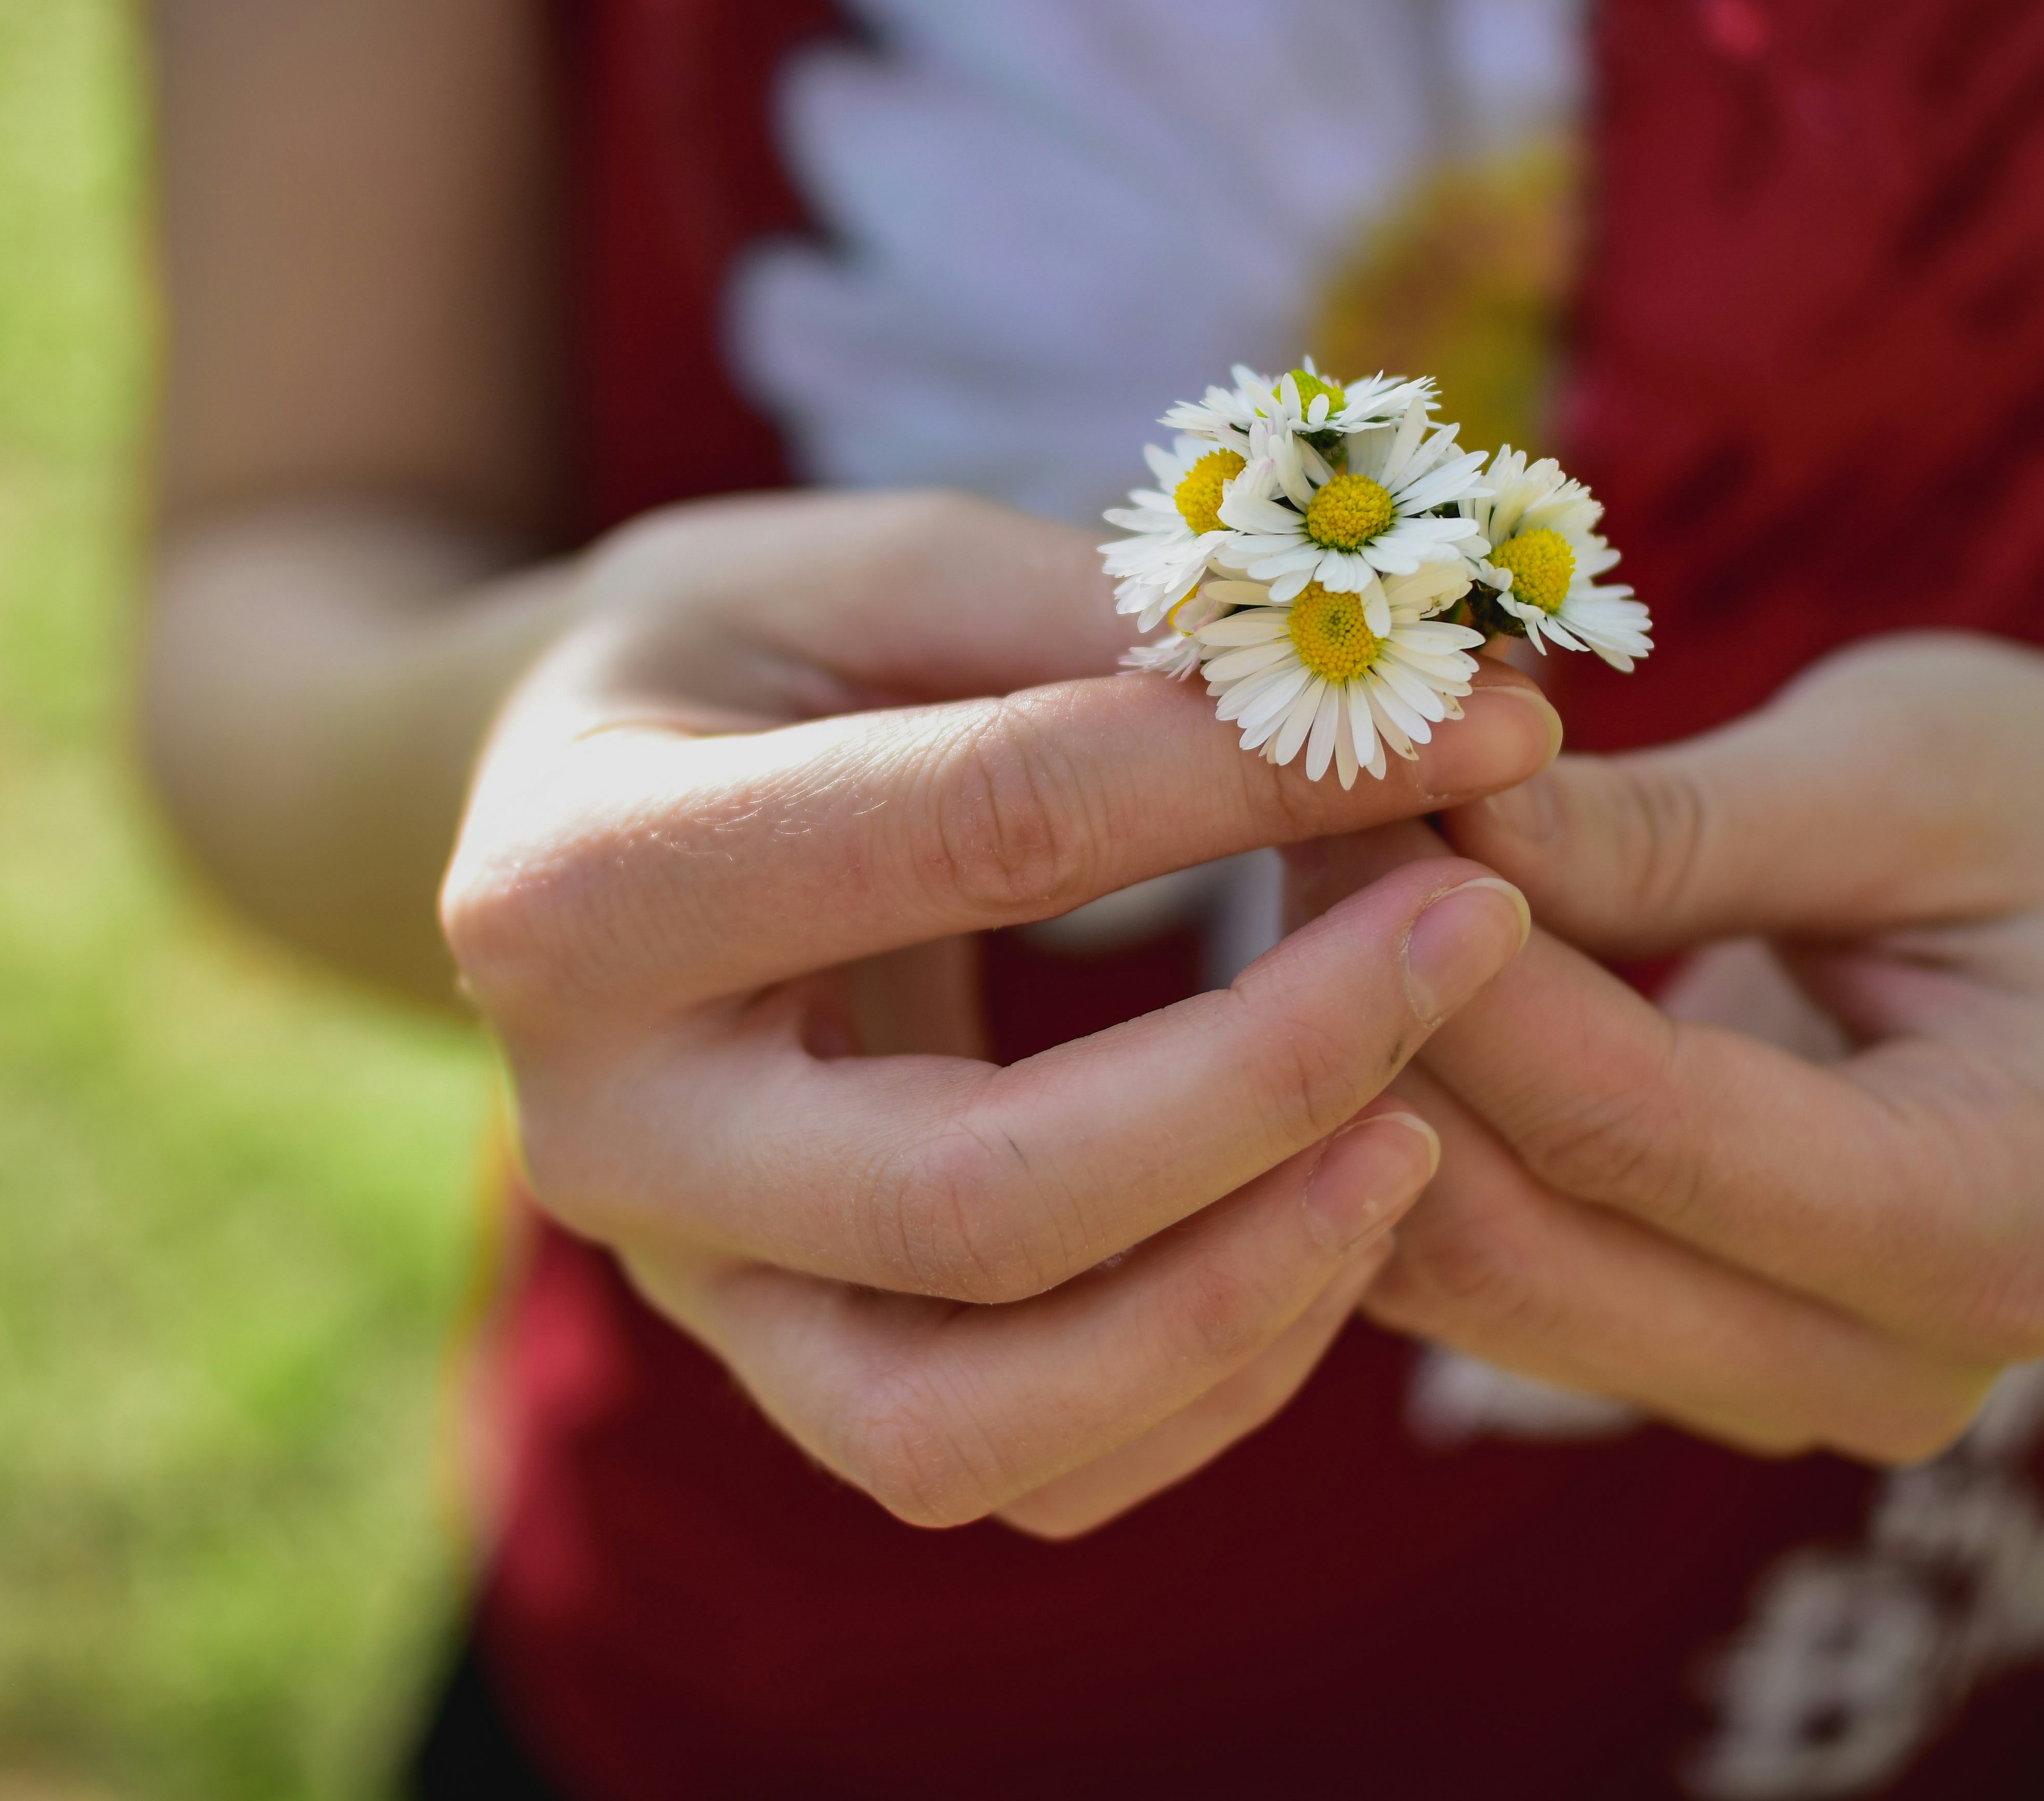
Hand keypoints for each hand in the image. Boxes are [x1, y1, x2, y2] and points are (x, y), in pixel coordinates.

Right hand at [441, 491, 1559, 1531]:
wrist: (565, 833)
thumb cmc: (733, 664)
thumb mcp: (872, 573)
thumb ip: (1097, 623)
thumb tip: (1402, 685)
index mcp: (586, 877)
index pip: (978, 838)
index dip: (1250, 780)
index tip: (1478, 720)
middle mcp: (608, 1130)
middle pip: (972, 1203)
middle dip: (1268, 1083)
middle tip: (1469, 938)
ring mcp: (692, 1288)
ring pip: (974, 1424)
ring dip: (1241, 1294)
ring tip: (1417, 1135)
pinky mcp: (783, 1376)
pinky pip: (1014, 1469)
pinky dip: (1201, 1381)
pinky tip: (1320, 1227)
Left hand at [1292, 632, 2043, 1461]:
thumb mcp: (1896, 770)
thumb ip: (1667, 830)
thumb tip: (1441, 829)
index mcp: (1997, 1226)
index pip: (1631, 1125)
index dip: (1457, 970)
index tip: (1348, 806)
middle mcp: (1888, 1368)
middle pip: (1523, 1233)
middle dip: (1375, 1026)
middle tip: (1293, 821)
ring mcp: (1771, 1389)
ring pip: (1461, 1273)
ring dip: (1353, 1079)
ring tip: (1316, 867)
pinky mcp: (1672, 1360)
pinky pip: (1466, 1272)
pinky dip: (1384, 1126)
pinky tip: (1351, 972)